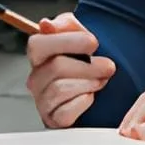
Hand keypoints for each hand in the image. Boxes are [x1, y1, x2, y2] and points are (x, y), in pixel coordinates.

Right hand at [26, 13, 115, 128]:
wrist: (106, 87)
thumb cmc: (90, 60)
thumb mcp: (81, 35)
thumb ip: (65, 25)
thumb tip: (45, 24)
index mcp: (40, 55)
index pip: (38, 44)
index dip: (68, 41)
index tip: (93, 43)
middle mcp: (37, 77)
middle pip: (55, 67)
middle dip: (88, 66)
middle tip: (107, 66)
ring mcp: (43, 100)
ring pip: (61, 89)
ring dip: (89, 83)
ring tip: (102, 80)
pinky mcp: (53, 120)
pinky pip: (65, 112)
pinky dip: (84, 103)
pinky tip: (91, 97)